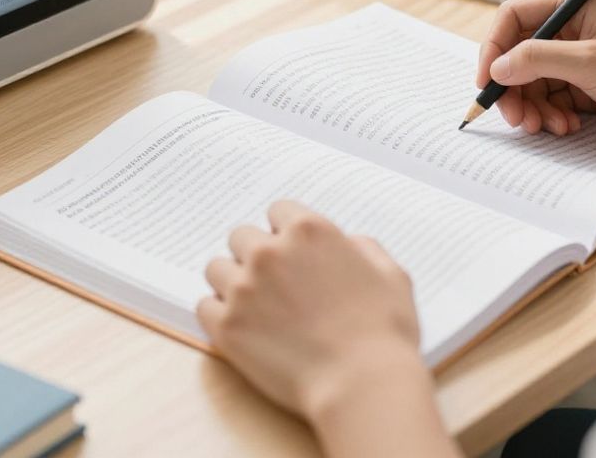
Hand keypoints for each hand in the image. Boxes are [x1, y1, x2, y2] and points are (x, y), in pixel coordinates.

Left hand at [197, 201, 423, 419]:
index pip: (278, 211)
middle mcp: (269, 253)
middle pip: (241, 237)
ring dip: (233, 282)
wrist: (362, 385)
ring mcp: (243, 289)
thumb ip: (364, 248)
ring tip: (255, 306)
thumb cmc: (384, 333)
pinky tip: (242, 327)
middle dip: (256, 255)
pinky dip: (219, 314)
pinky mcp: (227, 326)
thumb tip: (347, 244)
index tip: (291, 252)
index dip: (285, 232)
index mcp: (308, 231)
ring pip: (217, 268)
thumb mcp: (391, 275)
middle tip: (274, 283)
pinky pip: (204, 306)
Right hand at [476, 0, 595, 142]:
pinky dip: (551, 116)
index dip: (494, 48)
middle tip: (515, 118)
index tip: (487, 80)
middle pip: (518, 55)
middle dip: (513, 88)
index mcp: (576, 5)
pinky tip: (567, 127)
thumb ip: (537, 60)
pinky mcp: (587, 86)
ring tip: (546, 127)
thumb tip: (498, 67)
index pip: (514, 18)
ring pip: (532, 82)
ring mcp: (580, 59)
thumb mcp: (591, 62)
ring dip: (532, 107)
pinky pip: (551, 100)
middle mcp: (574, 29)